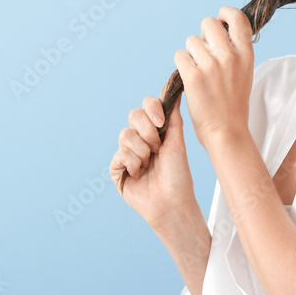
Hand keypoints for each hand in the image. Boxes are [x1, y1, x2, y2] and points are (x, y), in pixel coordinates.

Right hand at [110, 93, 196, 227]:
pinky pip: (120, 154)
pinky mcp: (117, 167)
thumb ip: (173, 117)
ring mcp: (127, 152)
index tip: (160, 122)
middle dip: (148, 133)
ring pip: (125, 135)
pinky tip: (139, 174)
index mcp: (155, 130)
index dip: (152, 109)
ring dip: (142, 152)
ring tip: (149, 165)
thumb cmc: (178, 175)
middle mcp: (140, 138)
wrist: (172, 201)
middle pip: (134, 115)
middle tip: (158, 149)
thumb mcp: (178, 141)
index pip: (146, 106)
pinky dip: (133, 164)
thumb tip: (176, 94)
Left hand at [174, 6, 253, 151]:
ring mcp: (211, 66)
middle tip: (204, 53)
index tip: (220, 19)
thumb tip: (219, 29)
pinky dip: (181, 65)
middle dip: (203, 35)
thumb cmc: (233, 104)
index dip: (225, 14)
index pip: (237, 18)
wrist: (226, 132)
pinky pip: (179, 56)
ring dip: (191, 52)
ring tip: (199, 71)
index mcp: (246, 54)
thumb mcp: (244, 73)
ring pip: (191, 40)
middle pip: (208, 23)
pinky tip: (189, 78)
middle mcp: (230, 56)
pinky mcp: (193, 76)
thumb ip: (234, 51)